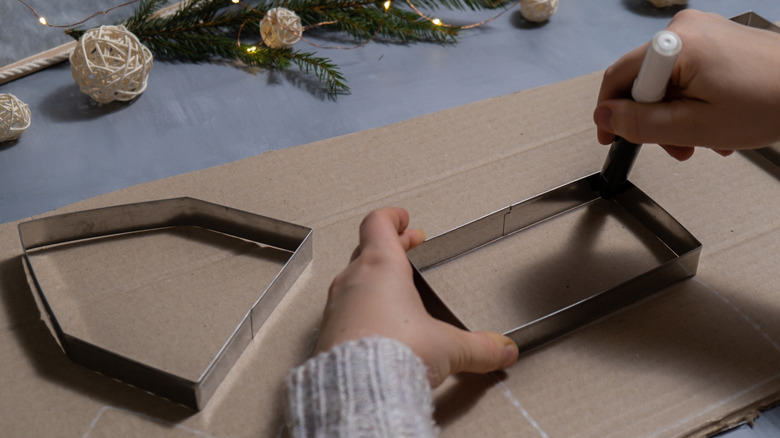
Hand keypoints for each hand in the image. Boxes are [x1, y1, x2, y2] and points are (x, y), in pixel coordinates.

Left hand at [315, 207, 518, 386]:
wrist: (355, 391)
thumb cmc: (389, 355)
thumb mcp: (448, 348)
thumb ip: (479, 348)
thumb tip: (501, 350)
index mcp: (380, 267)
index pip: (378, 224)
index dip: (392, 218)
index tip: (402, 218)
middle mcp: (352, 281)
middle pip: (366, 250)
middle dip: (389, 247)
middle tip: (404, 247)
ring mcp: (335, 307)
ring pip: (352, 280)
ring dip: (371, 278)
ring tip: (391, 289)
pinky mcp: (327, 333)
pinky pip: (342, 311)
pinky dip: (359, 308)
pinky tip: (375, 326)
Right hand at [593, 10, 779, 159]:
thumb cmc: (768, 103)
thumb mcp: (694, 126)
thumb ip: (641, 124)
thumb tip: (605, 117)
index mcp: (676, 45)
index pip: (618, 77)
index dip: (611, 113)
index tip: (612, 137)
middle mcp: (684, 29)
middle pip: (642, 80)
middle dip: (652, 119)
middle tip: (673, 147)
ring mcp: (701, 32)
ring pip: (664, 81)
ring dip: (673, 114)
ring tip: (699, 139)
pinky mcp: (714, 39)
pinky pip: (684, 73)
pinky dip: (690, 100)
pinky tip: (710, 120)